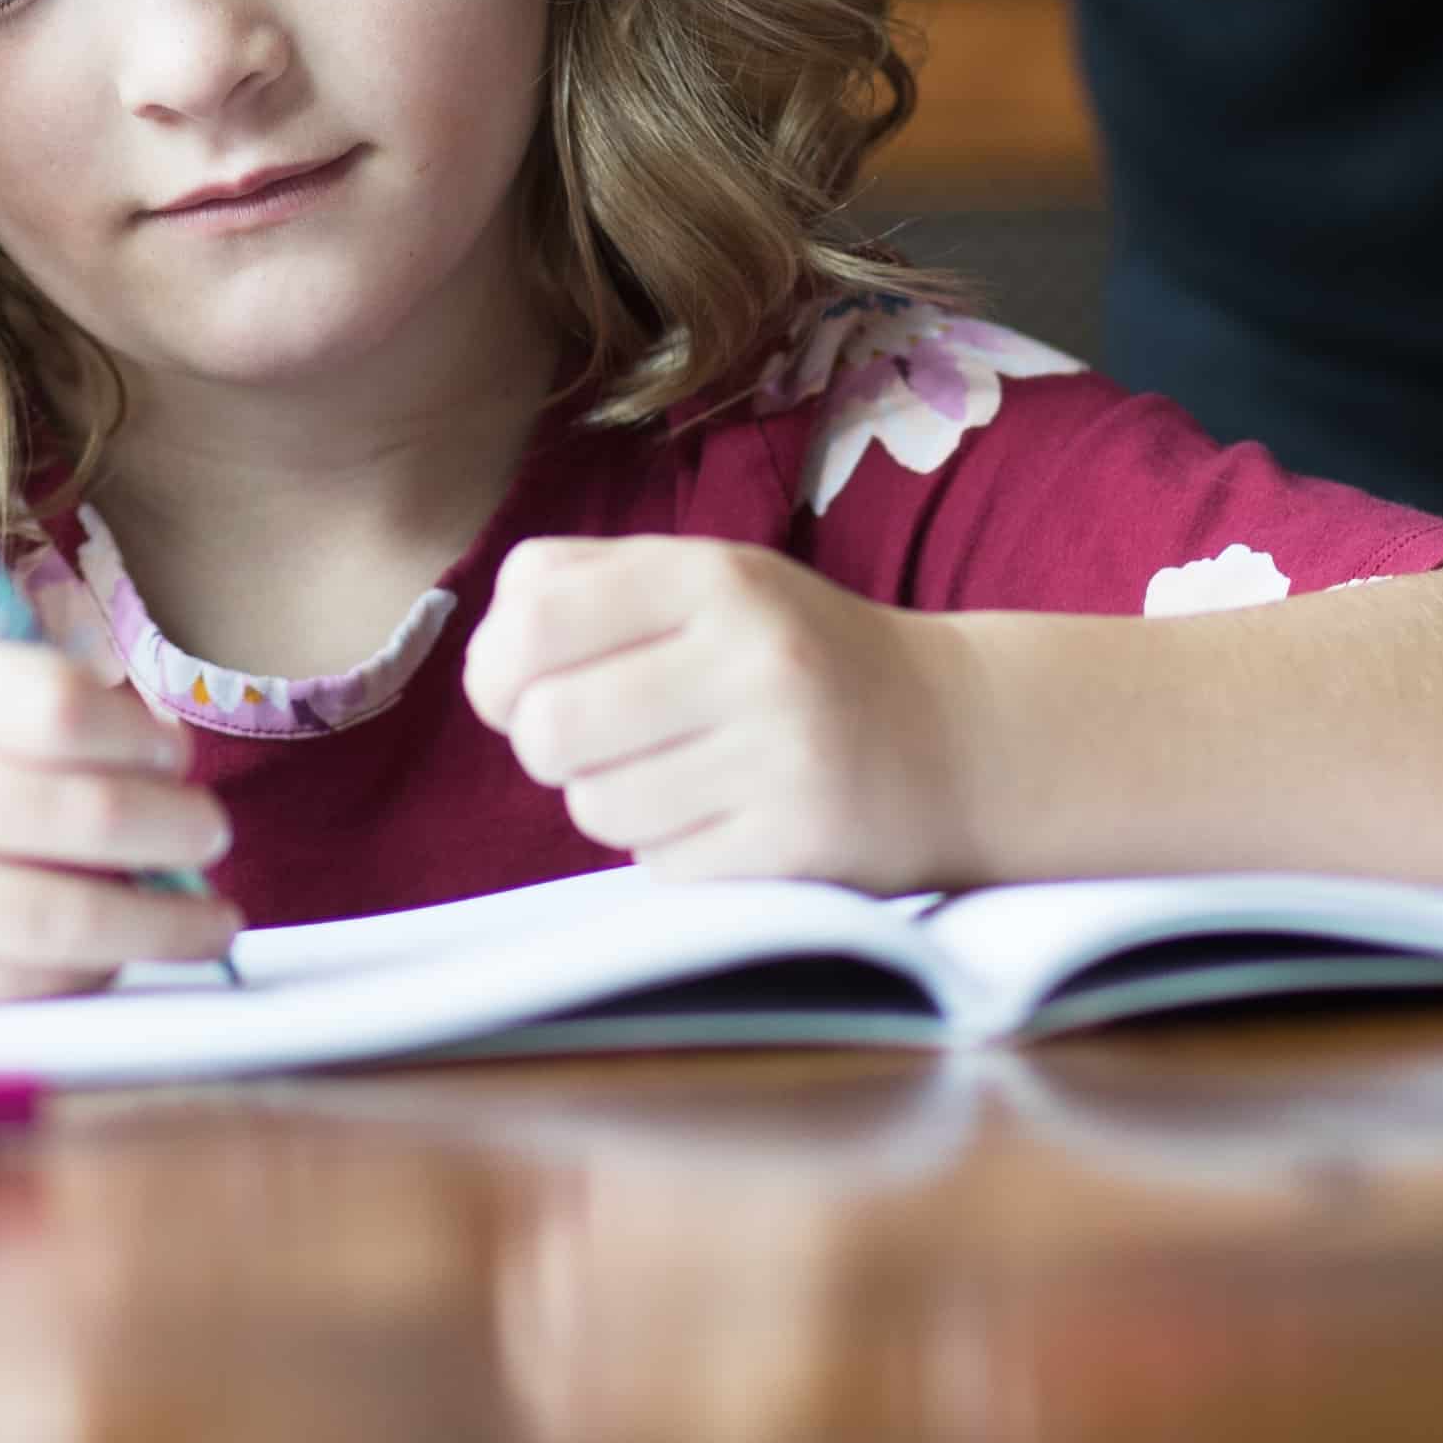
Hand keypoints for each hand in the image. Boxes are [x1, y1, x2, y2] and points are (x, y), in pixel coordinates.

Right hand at [0, 633, 236, 1011]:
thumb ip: (6, 704)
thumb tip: (152, 750)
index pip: (60, 707)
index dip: (141, 736)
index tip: (174, 756)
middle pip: (84, 815)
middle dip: (176, 831)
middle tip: (213, 836)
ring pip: (65, 914)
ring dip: (159, 921)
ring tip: (205, 918)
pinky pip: (16, 982)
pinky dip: (87, 972)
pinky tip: (114, 958)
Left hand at [463, 534, 973, 881]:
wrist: (955, 738)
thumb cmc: (793, 658)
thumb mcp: (709, 583)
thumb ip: (587, 589)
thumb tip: (487, 660)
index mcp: (714, 574)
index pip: (532, 618)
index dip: (497, 669)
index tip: (524, 687)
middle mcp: (751, 655)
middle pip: (548, 727)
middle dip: (549, 748)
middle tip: (600, 740)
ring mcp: (781, 755)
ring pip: (597, 808)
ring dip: (615, 803)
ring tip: (680, 774)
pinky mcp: (797, 846)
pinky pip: (659, 868)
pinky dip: (673, 851)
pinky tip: (729, 816)